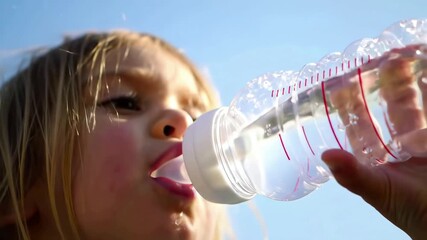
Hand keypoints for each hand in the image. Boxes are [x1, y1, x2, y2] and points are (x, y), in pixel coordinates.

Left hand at [323, 45, 426, 239]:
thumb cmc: (414, 212)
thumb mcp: (381, 193)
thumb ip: (355, 176)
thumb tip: (325, 156)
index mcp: (378, 156)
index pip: (358, 123)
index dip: (348, 104)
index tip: (339, 82)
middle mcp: (399, 144)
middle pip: (388, 106)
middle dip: (382, 83)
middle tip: (377, 58)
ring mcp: (422, 139)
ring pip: (413, 103)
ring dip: (408, 80)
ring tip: (402, 54)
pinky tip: (425, 69)